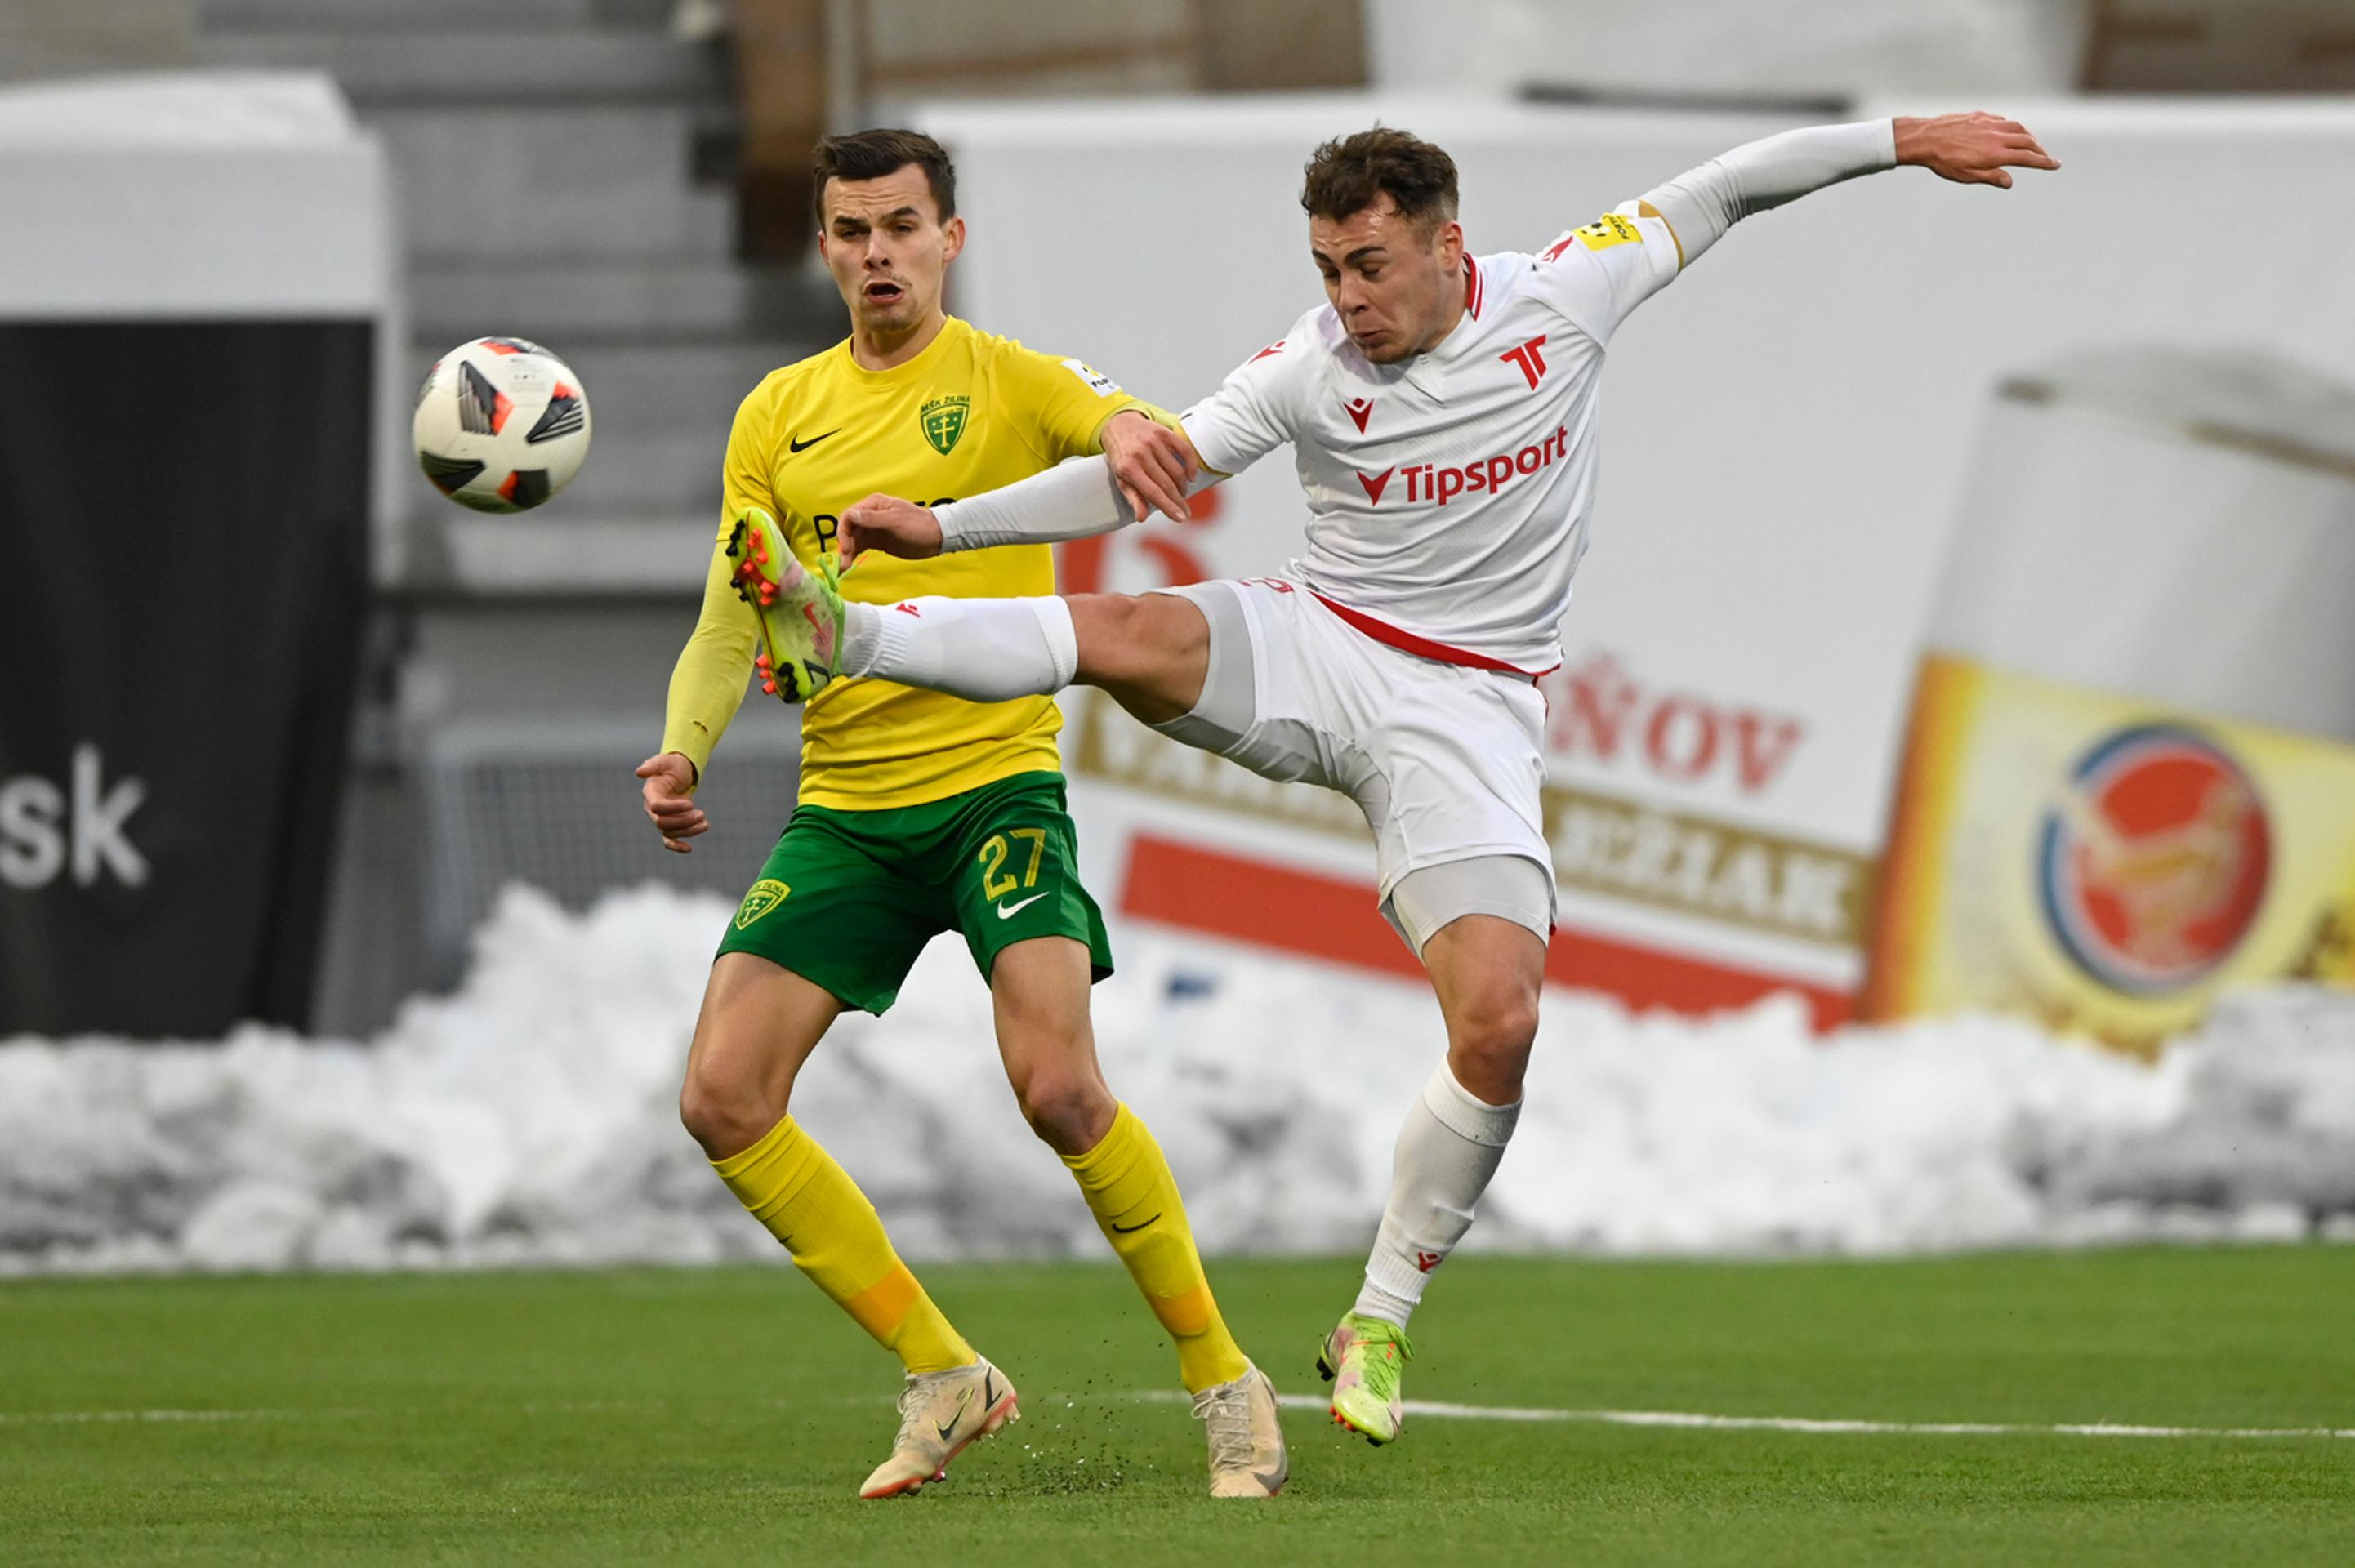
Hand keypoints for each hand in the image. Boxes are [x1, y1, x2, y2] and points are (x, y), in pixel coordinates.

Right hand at [636, 751, 705, 853]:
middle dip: (684, 821)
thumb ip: (652, 765)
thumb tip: (639, 772)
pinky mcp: (670, 824)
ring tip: (705, 823)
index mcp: (650, 794)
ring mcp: (661, 818)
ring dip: (688, 831)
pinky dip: (677, 846)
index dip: (673, 808)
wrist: (680, 772)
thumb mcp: (664, 761)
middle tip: (702, 814)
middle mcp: (652, 809)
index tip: (690, 803)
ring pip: (670, 833)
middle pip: (663, 823)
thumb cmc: (672, 765)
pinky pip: (669, 841)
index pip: (657, 806)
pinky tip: (689, 849)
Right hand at [839, 493, 943, 569]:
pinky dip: (854, 554)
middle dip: (844, 544)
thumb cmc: (919, 524)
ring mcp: (873, 529)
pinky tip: (850, 563)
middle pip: (849, 529)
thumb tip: (851, 515)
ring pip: (853, 539)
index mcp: (873, 504)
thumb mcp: (895, 520)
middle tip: (844, 560)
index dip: (844, 530)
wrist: (936, 537)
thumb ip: (872, 519)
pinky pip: (860, 547)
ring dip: (847, 552)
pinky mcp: (877, 541)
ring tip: (844, 566)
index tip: (846, 545)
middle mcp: (870, 516)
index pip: (849, 515)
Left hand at [1099, 410, 1198, 522]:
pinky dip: (1191, 465)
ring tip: (1182, 494)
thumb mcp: (1121, 478)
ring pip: (1177, 471)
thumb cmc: (1121, 456)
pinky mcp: (1164, 433)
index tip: (1180, 518)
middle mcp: (1141, 454)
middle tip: (1186, 512)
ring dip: (1183, 486)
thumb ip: (1133, 498)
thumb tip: (1141, 518)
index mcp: (1128, 469)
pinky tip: (1191, 476)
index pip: (1153, 493)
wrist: (1119, 425)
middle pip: (1167, 484)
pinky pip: (1185, 451)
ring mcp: (1153, 442)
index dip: (1169, 507)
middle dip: (1179, 501)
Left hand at [1894, 112, 2057, 187]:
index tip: (2055, 165)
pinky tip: (2010, 131)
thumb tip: (2009, 182)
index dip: (2044, 162)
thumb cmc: (1943, 161)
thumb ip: (1991, 177)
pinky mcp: (1980, 116)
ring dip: (2029, 136)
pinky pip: (2003, 120)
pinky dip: (2012, 126)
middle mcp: (1997, 136)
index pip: (2028, 158)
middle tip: (2046, 157)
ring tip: (2032, 144)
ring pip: (2017, 128)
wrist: (1926, 138)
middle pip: (2027, 141)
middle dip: (2040, 149)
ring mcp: (1989, 123)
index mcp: (1996, 153)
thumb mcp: (1967, 176)